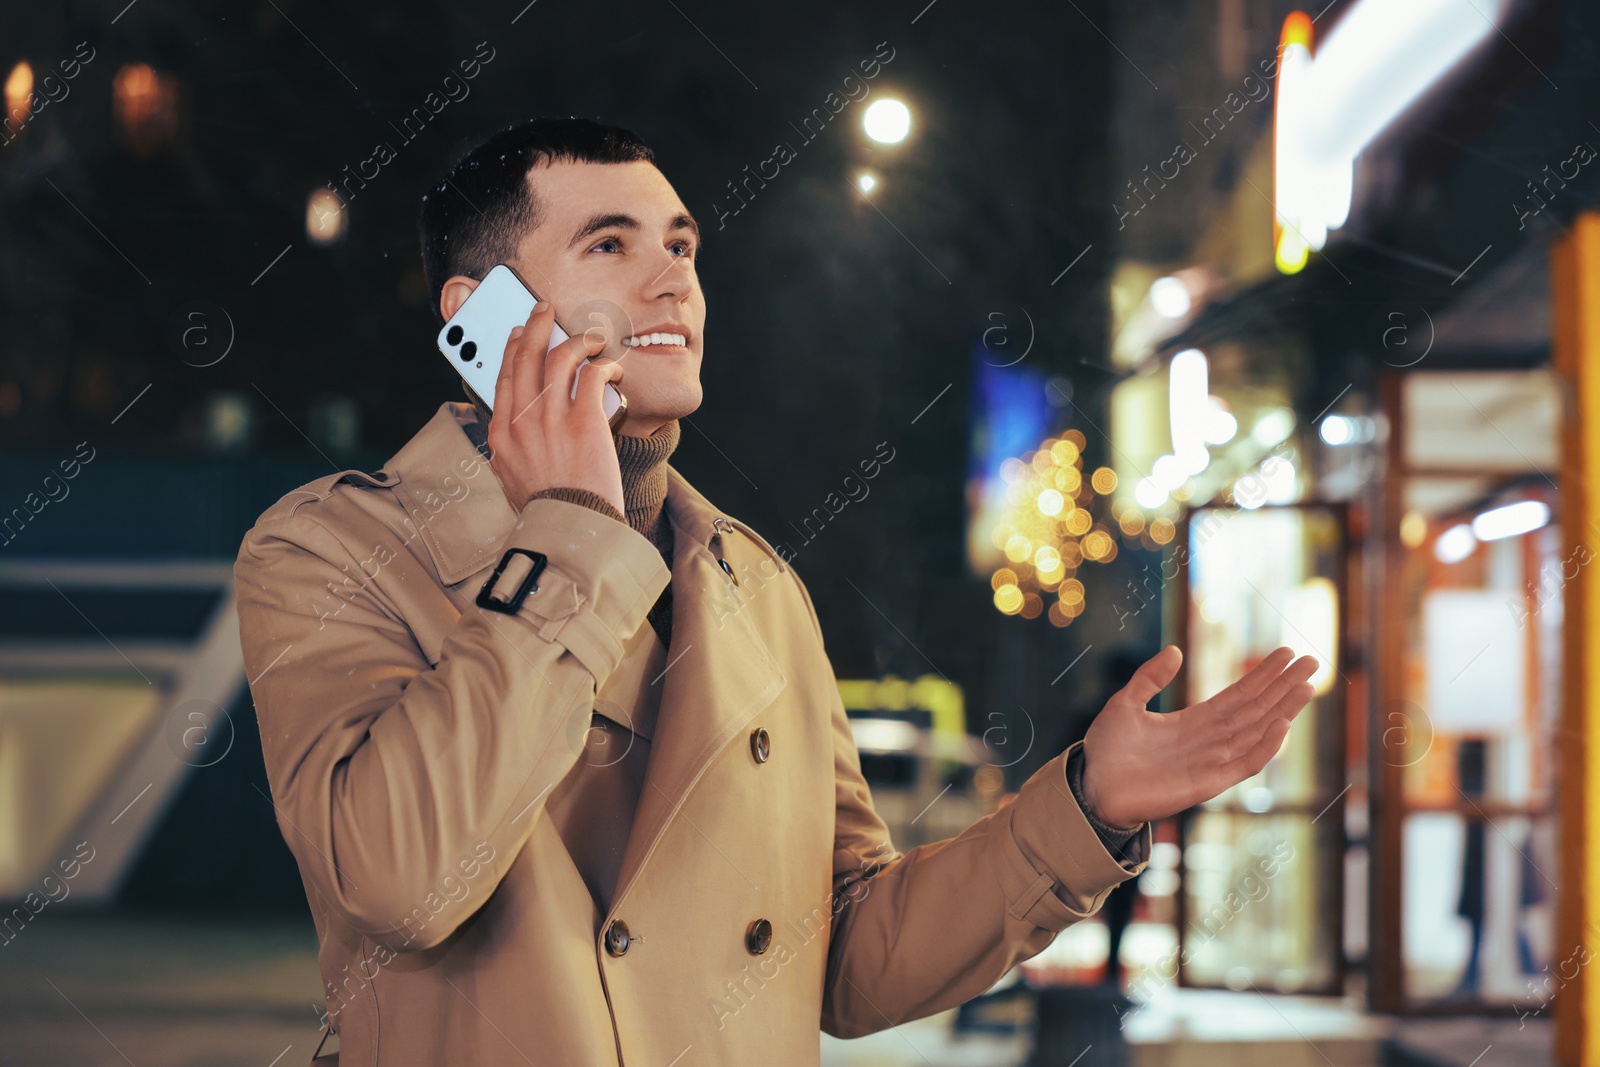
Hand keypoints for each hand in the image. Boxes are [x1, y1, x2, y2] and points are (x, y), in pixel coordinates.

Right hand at [486, 301, 625, 515]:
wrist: (570, 528)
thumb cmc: (549, 508)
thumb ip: (514, 446)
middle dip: (535, 326)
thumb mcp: (514, 476)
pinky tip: (612, 367)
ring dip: (576, 339)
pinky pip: (592, 375)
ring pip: (558, 358)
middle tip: (544, 310)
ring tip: (590, 336)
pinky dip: (603, 365)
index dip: (510, 349)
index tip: (518, 333)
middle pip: (525, 358)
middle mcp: (521, 421)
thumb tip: (523, 421)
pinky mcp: (584, 421)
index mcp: (501, 434)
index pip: (502, 378)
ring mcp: (551, 419)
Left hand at [1080, 645, 1318, 828]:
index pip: (1237, 695)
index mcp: (1192, 722)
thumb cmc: (1106, 750)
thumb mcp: (1126, 703)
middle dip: (1283, 687)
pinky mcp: (1208, 784)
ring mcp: (1211, 763)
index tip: (1285, 653)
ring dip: (1283, 709)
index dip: (1262, 675)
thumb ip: (1150, 678)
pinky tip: (1282, 724)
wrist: (1091, 786)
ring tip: (1307, 686)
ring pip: (1257, 732)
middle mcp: (1208, 742)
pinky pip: (1244, 764)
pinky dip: (1265, 746)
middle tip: (1312, 662)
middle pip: (1255, 710)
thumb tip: (1176, 651)